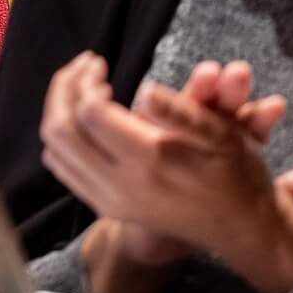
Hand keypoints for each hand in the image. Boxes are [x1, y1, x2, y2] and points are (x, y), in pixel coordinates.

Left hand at [42, 54, 292, 292]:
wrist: (238, 229)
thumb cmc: (235, 174)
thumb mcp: (223, 136)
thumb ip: (181, 112)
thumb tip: (143, 91)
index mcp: (150, 160)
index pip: (90, 113)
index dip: (88, 81)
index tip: (101, 64)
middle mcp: (122, 186)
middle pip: (60, 130)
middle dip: (63, 90)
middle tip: (81, 68)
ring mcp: (109, 201)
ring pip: (54, 151)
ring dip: (57, 111)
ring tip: (78, 87)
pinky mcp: (106, 208)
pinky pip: (63, 171)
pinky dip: (61, 139)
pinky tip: (81, 118)